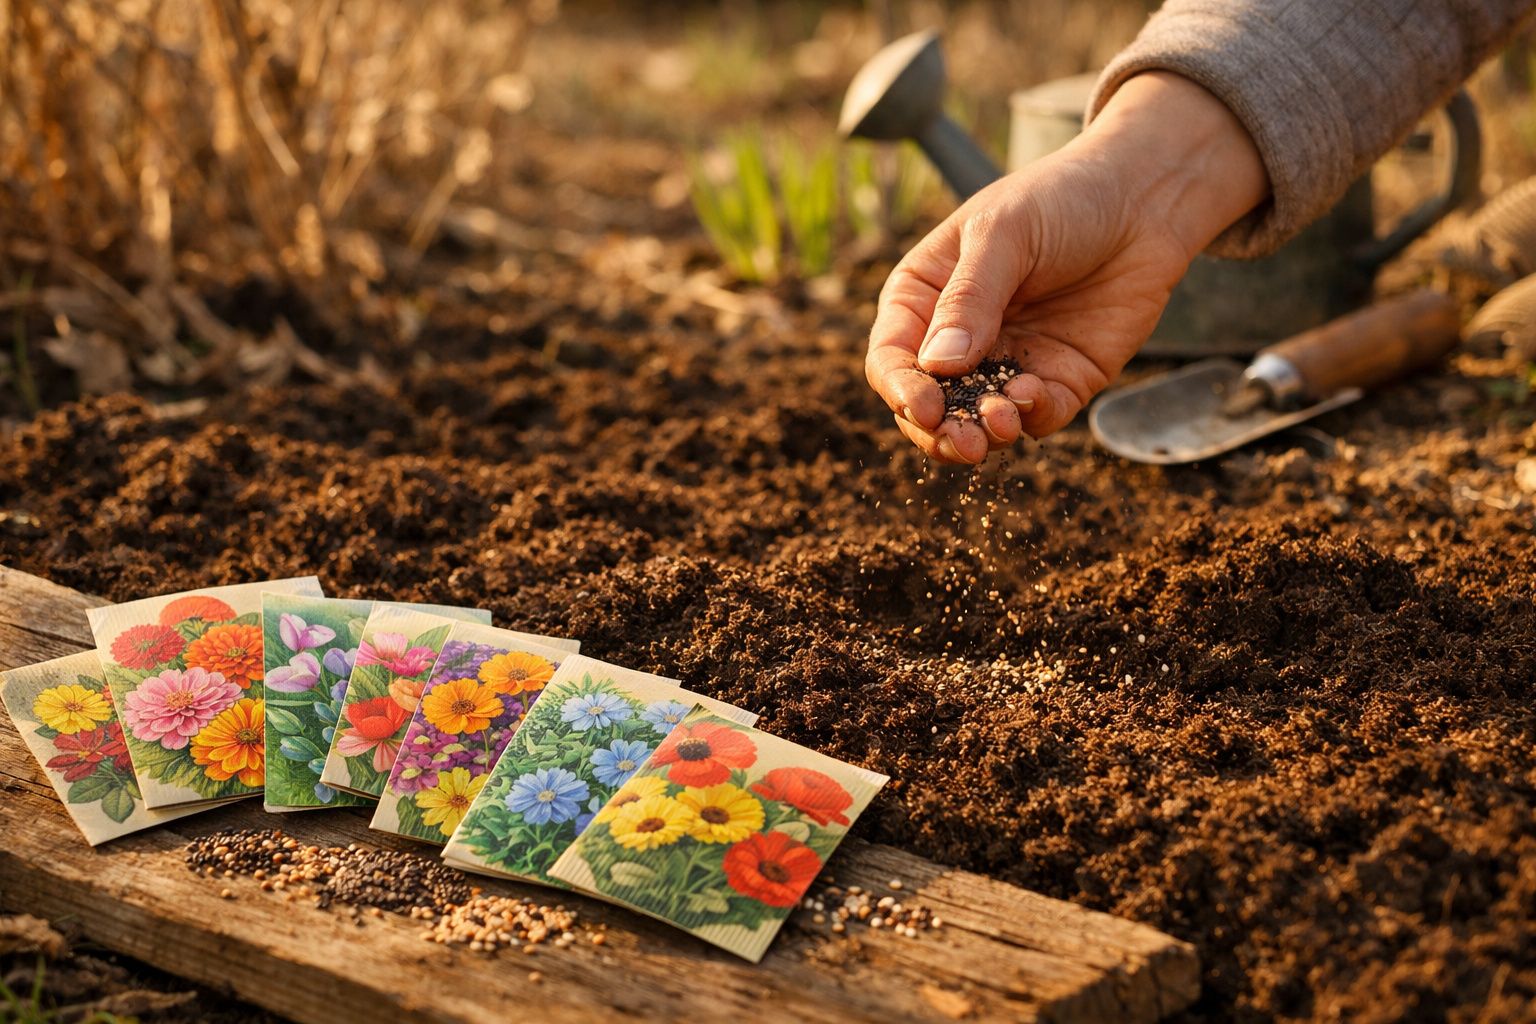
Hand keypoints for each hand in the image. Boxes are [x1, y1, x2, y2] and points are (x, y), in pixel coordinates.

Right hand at [867, 72, 1268, 462]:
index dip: (901, 389)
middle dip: (940, 431)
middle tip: (964, 442)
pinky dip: (1032, 415)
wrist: (1145, 200)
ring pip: (979, 421)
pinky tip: (1035, 393)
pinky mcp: (1058, 380)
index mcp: (924, 298)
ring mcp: (1008, 363)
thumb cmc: (1061, 198)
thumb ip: (970, 298)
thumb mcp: (1004, 234)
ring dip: (985, 432)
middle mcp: (958, 338)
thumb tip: (938, 365)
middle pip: (929, 405)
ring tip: (1002, 423)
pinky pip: (1036, 416)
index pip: (893, 357)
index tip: (925, 408)